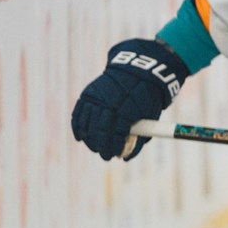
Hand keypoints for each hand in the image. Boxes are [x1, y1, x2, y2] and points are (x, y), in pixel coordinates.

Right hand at [70, 39, 188, 160]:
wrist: (137, 71)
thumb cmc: (146, 98)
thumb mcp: (149, 116)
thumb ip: (139, 136)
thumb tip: (125, 157)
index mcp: (127, 109)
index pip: (116, 134)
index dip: (114, 147)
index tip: (115, 155)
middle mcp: (109, 103)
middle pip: (99, 130)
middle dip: (101, 146)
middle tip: (105, 155)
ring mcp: (96, 97)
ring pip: (87, 124)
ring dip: (89, 139)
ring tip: (95, 147)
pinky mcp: (88, 94)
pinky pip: (79, 113)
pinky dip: (78, 127)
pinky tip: (81, 137)